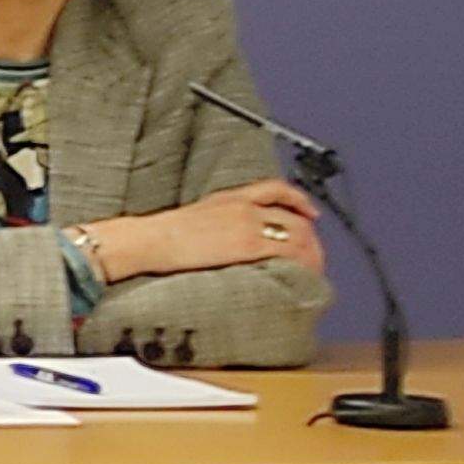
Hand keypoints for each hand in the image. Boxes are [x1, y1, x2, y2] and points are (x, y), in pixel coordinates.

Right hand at [99, 182, 324, 279]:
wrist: (150, 239)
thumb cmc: (162, 235)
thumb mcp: (195, 216)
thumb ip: (219, 221)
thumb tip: (229, 239)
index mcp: (229, 197)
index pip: (275, 189)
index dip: (299, 200)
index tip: (310, 213)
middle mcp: (244, 207)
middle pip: (294, 216)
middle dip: (310, 236)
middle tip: (314, 254)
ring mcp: (248, 225)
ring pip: (298, 234)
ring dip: (311, 253)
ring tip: (312, 270)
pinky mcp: (248, 244)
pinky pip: (287, 251)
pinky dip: (301, 262)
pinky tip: (302, 273)